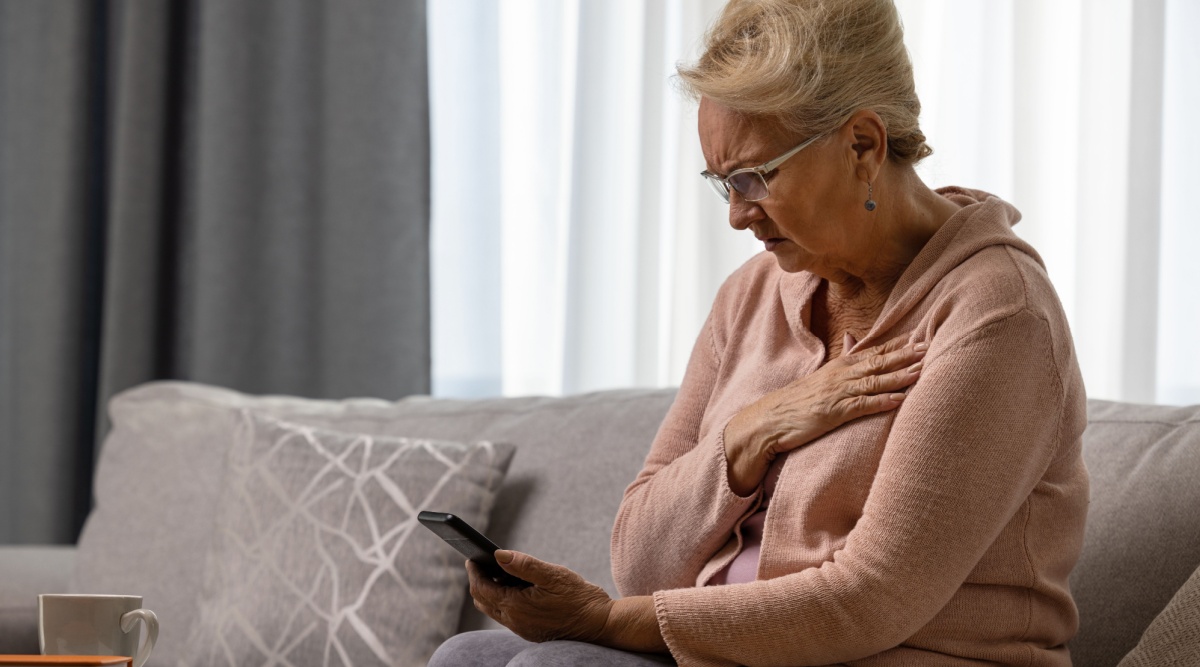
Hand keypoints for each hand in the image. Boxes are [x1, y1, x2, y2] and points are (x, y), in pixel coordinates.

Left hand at [467, 551, 613, 643]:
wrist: (599, 624)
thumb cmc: (578, 597)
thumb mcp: (552, 575)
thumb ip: (524, 564)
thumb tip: (498, 554)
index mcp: (515, 607)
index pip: (481, 589)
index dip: (473, 571)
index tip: (471, 556)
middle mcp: (514, 621)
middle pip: (482, 601)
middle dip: (478, 581)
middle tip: (480, 563)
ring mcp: (522, 629)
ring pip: (494, 609)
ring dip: (491, 591)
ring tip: (497, 572)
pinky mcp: (531, 631)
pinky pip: (508, 615)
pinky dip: (504, 600)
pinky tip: (516, 587)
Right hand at [723, 336, 927, 494]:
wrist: (768, 420)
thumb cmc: (795, 403)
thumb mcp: (820, 379)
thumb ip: (841, 362)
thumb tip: (854, 340)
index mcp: (838, 367)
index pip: (873, 351)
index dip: (897, 344)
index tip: (920, 336)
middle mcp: (840, 376)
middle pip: (877, 362)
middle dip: (904, 355)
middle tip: (929, 346)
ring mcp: (837, 393)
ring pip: (874, 381)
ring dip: (899, 376)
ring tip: (922, 370)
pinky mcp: (833, 413)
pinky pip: (862, 406)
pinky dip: (882, 402)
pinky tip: (899, 400)